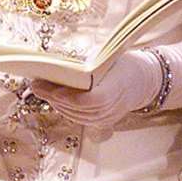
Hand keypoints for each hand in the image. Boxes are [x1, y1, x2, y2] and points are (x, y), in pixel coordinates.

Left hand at [31, 51, 159, 126]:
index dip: (69, 97)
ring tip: (41, 89)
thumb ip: (89, 64)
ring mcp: (106, 118)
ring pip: (74, 115)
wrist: (145, 81)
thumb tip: (60, 63)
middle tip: (35, 82)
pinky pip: (78, 118)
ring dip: (55, 103)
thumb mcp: (112, 57)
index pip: (89, 100)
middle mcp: (111, 108)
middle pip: (76, 108)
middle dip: (52, 96)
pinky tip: (54, 98)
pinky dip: (64, 108)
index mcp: (116, 88)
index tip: (51, 88)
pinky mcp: (102, 123)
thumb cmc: (126, 64)